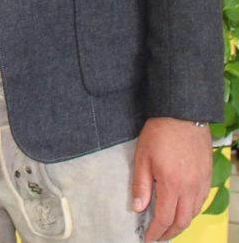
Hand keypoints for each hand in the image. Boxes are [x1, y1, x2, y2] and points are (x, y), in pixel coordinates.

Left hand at [132, 116, 211, 241]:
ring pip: (193, 213)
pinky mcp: (207, 176)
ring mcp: (201, 183)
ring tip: (168, 227)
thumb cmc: (159, 134)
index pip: (164, 218)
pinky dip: (191, 211)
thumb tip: (138, 208)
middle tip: (158, 237)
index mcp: (171, 184)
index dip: (156, 231)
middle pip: (181, 220)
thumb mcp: (142, 158)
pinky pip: (201, 201)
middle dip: (169, 233)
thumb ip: (141, 185)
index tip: (148, 238)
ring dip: (181, 223)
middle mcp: (189, 188)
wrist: (183, 116)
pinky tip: (183, 209)